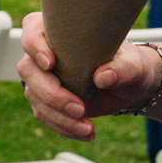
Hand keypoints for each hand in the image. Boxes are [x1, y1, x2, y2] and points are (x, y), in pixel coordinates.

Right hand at [19, 10, 161, 139]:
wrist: (129, 87)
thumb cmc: (129, 66)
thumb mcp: (133, 65)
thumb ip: (121, 69)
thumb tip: (103, 77)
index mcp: (59, 32)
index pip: (33, 30)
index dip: (35, 46)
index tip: (50, 63)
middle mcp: (44, 53)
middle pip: (29, 70)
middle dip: (52, 93)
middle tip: (80, 109)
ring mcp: (41, 77)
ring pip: (35, 96)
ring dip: (59, 116)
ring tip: (88, 127)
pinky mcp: (45, 99)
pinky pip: (45, 114)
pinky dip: (64, 127)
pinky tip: (86, 132)